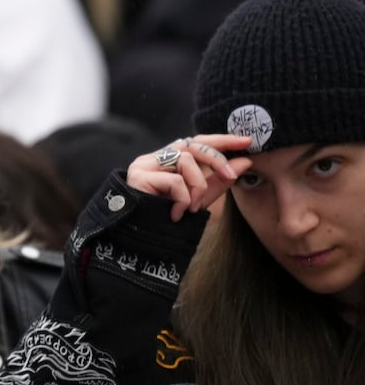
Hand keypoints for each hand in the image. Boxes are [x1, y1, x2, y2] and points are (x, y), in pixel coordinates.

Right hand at [125, 134, 253, 221]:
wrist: (143, 243)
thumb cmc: (168, 220)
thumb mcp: (200, 199)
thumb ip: (219, 181)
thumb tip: (244, 162)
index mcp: (167, 161)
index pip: (195, 142)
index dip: (220, 140)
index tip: (246, 141)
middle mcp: (153, 159)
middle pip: (191, 145)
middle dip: (216, 159)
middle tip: (232, 176)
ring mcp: (143, 166)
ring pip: (185, 161)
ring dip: (198, 187)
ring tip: (191, 208)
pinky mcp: (138, 177)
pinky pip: (175, 181)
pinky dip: (183, 200)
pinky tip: (176, 213)